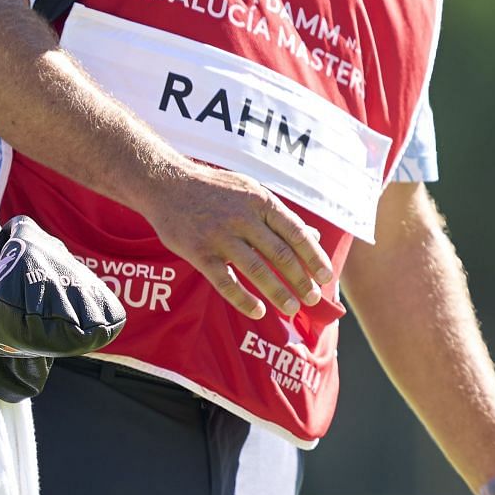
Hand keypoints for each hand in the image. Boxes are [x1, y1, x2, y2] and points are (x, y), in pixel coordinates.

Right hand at [138, 162, 332, 318]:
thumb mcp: (252, 192)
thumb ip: (280, 215)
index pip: (296, 233)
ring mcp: (220, 235)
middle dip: (300, 279)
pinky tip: (257, 311)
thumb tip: (313, 235)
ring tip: (291, 309)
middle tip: (313, 298)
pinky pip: (225, 281)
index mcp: (261, 201)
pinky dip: (243, 299)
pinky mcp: (199, 252)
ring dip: (277, 292)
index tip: (326, 277)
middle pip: (280, 254)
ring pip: (256, 270)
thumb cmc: (216, 189)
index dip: (314, 257)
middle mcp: (243, 218)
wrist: (167, 183)